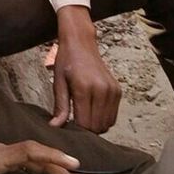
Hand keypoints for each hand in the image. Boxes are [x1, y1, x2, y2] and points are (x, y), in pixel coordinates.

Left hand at [50, 5, 121, 132]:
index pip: (84, 124)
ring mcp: (112, 91)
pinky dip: (103, 119)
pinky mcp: (118, 91)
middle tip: (74, 122)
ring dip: (95, 126)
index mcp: (85, 88)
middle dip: (85, 130)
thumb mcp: (58, 82)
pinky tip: (92, 110)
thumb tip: (55, 127)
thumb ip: (60, 106)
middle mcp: (102, 90)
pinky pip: (113, 116)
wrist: (81, 42)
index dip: (76, 131)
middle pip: (97, 127)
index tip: (68, 128)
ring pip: (107, 124)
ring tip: (83, 116)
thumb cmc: (66, 61)